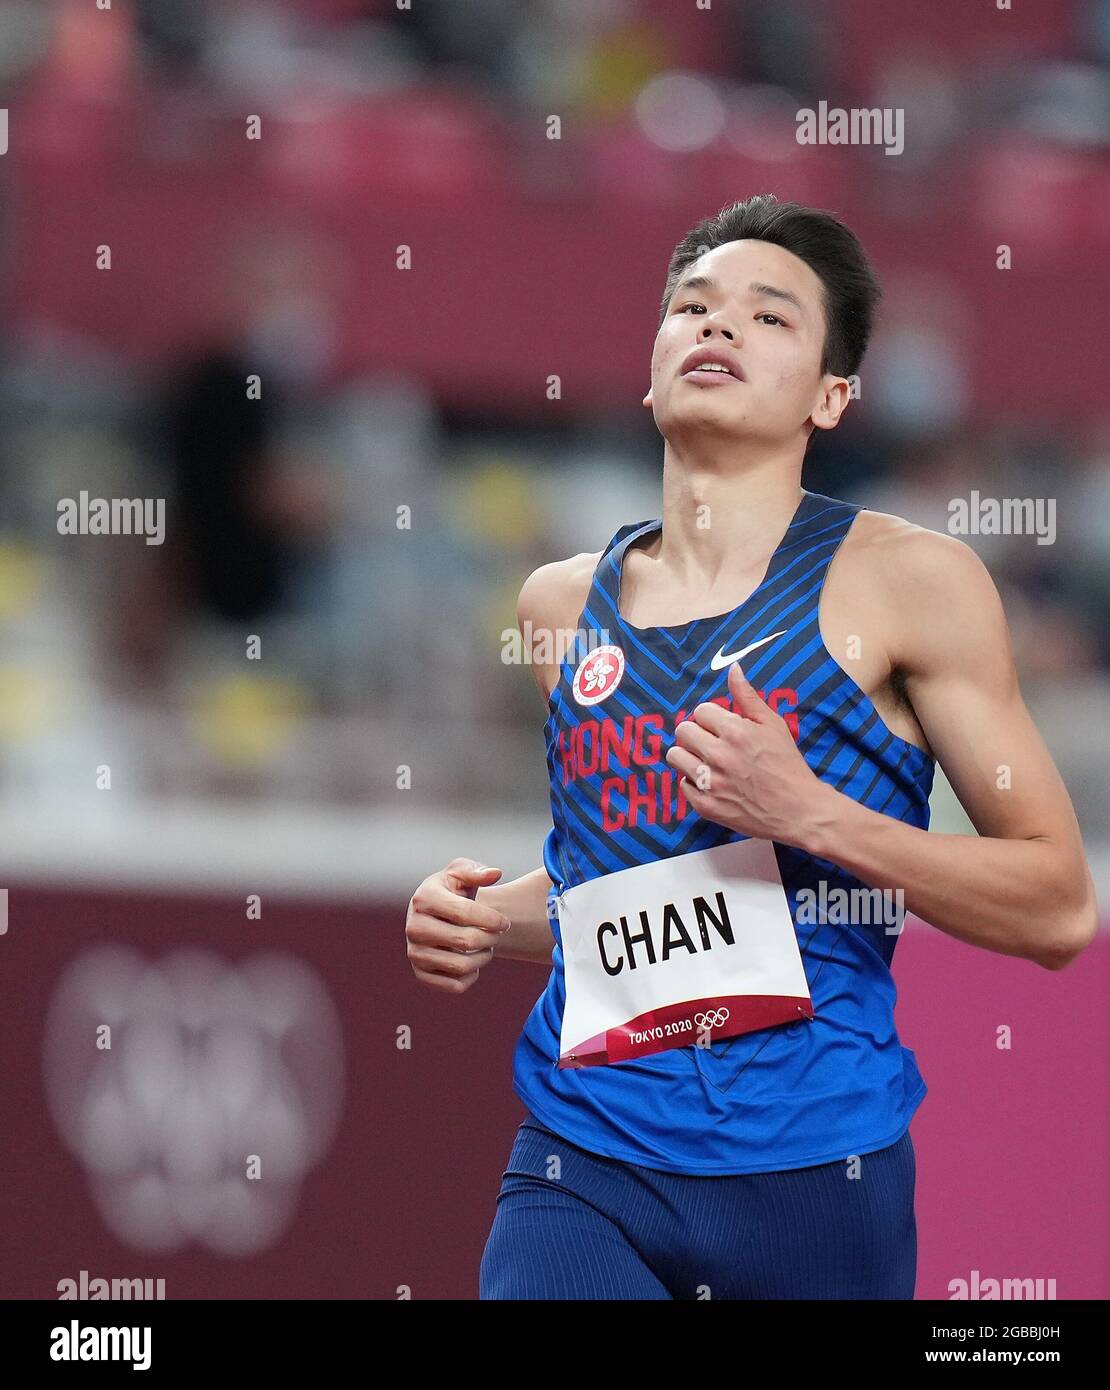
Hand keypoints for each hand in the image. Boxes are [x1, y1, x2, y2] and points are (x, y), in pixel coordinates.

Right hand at [405, 859, 510, 993]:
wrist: (435, 913)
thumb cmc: (452, 890)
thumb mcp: (461, 872)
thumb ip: (478, 871)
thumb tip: (494, 873)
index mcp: (424, 898)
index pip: (465, 913)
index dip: (493, 920)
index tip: (505, 922)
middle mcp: (413, 927)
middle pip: (466, 941)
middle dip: (491, 938)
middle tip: (497, 934)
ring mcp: (414, 953)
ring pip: (462, 966)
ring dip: (484, 958)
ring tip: (487, 947)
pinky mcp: (420, 974)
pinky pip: (455, 986)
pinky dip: (472, 976)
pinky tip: (473, 962)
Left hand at [664, 663, 830, 847]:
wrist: (799, 811)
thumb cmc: (788, 765)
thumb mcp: (773, 725)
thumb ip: (748, 697)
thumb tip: (733, 668)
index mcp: (736, 732)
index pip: (701, 711)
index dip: (712, 717)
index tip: (722, 727)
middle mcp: (719, 756)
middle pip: (683, 731)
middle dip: (696, 733)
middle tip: (712, 742)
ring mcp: (711, 783)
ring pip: (675, 757)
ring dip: (688, 755)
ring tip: (706, 761)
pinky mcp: (706, 806)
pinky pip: (683, 785)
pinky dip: (694, 783)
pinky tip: (713, 783)